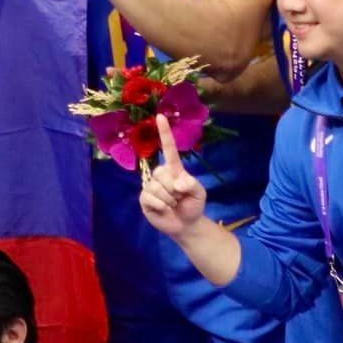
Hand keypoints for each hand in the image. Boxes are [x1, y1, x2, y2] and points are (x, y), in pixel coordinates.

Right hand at [138, 114, 208, 237]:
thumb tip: (177, 182)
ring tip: (173, 205)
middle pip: (162, 174)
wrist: (186, 225)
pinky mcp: (144, 198)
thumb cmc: (193, 205)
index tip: (160, 116)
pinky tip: (164, 209)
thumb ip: (191, 184)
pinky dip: (161, 206)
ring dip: (169, 200)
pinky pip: (150, 197)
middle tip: (179, 198)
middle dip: (174, 190)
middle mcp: (160, 174)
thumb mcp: (199, 193)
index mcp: (174, 169)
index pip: (168, 149)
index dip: (164, 133)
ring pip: (157, 188)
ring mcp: (150, 186)